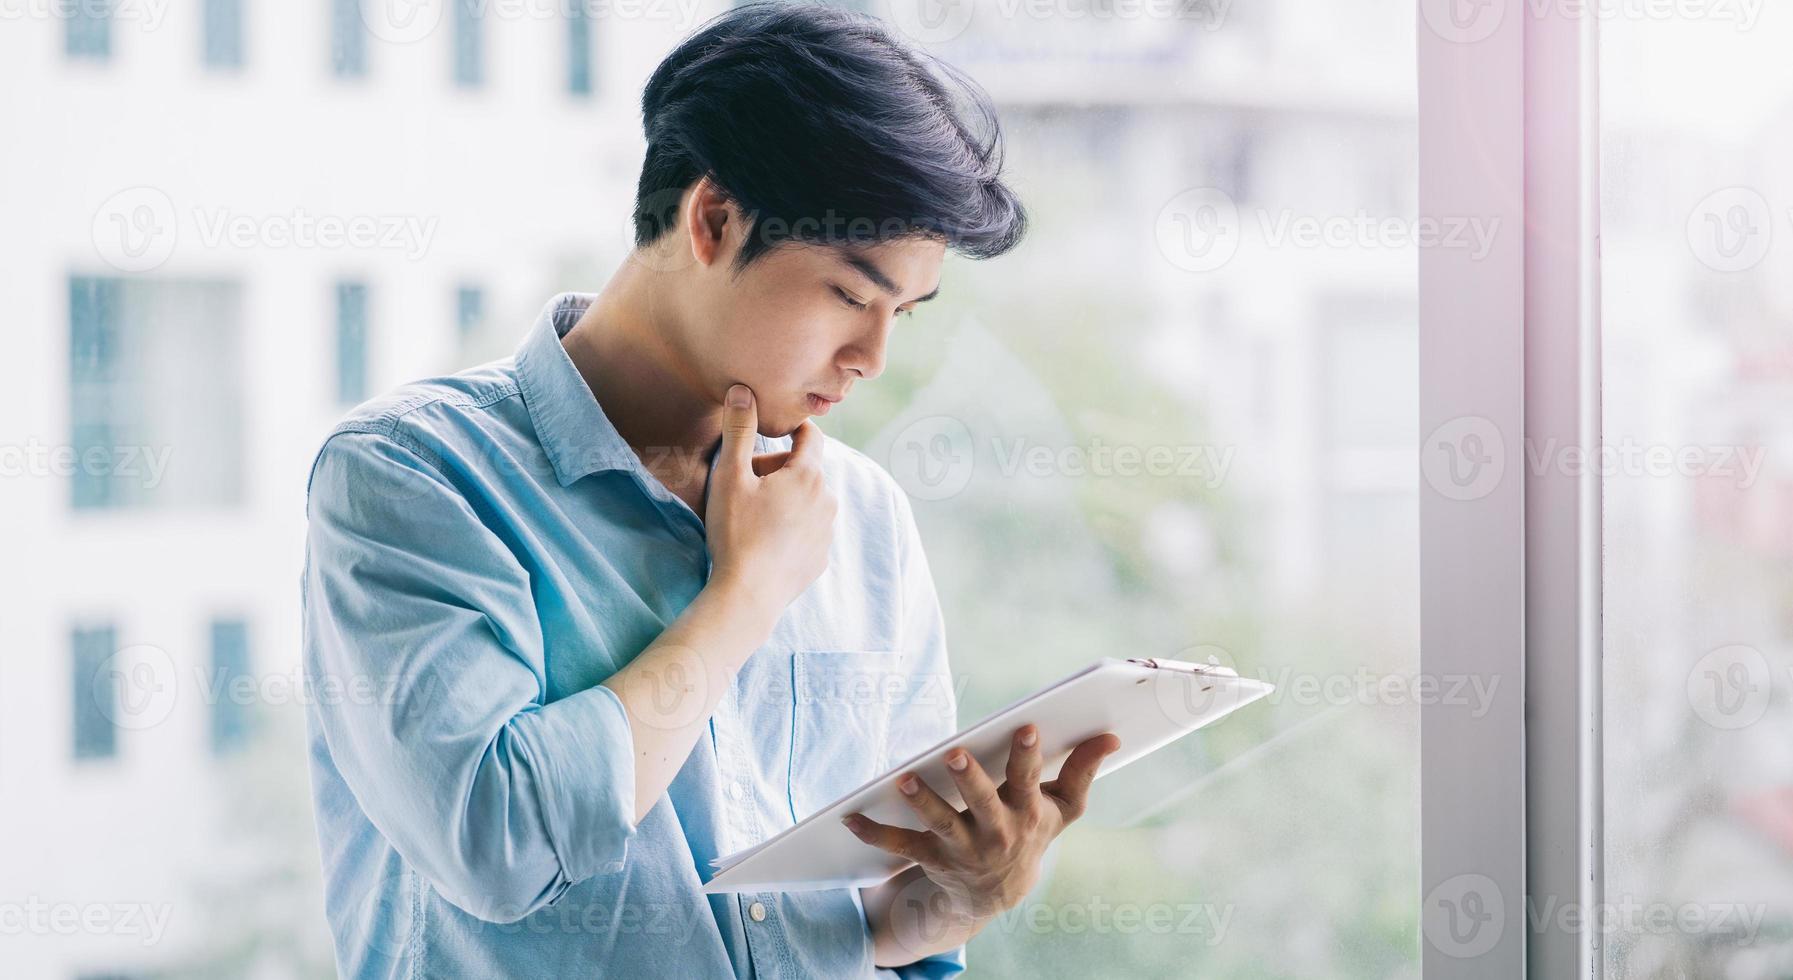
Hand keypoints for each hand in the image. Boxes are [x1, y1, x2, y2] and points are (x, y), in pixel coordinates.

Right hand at [704, 383, 836, 616]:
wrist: (747, 596)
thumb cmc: (735, 533)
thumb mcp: (730, 476)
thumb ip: (739, 430)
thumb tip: (743, 390)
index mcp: (808, 476)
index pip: (812, 435)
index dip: (793, 427)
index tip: (775, 428)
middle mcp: (826, 500)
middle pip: (805, 469)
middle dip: (779, 469)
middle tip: (745, 485)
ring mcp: (826, 532)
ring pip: (808, 500)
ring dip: (786, 498)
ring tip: (753, 515)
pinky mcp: (820, 558)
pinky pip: (807, 530)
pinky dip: (790, 527)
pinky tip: (764, 541)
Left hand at [843, 726, 1121, 931]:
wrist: (998, 892)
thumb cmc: (1031, 833)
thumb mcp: (1062, 809)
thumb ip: (1082, 771)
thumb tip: (1109, 736)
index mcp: (1027, 814)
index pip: (1028, 781)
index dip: (1027, 756)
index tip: (1025, 727)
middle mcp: (995, 833)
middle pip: (982, 804)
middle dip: (969, 780)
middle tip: (955, 753)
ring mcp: (961, 848)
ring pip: (939, 824)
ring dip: (921, 802)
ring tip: (903, 780)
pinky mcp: (930, 857)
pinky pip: (899, 845)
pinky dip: (873, 832)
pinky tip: (850, 816)